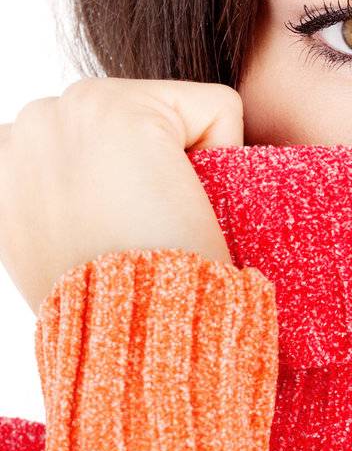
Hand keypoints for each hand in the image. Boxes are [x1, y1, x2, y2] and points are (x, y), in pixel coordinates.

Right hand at [0, 77, 243, 315]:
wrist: (131, 341)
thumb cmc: (109, 320)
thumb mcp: (56, 263)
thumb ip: (60, 215)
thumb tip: (94, 209)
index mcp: (3, 171)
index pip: (84, 150)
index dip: (125, 194)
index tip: (130, 243)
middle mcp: (24, 129)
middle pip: (129, 126)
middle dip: (150, 173)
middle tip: (153, 237)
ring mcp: (70, 110)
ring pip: (170, 116)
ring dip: (183, 167)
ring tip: (169, 224)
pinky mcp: (129, 109)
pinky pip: (217, 109)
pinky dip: (230, 153)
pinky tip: (195, 206)